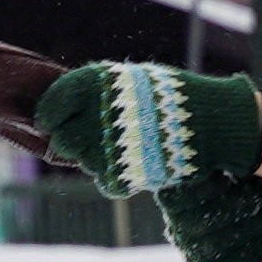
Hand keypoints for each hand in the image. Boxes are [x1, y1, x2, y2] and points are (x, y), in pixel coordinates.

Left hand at [34, 61, 261, 196]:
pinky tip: (129, 163)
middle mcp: (100, 115)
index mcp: (99, 84)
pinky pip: (105, 182)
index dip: (47, 114)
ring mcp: (113, 147)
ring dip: (94, 158)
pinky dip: (114, 177)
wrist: (214, 120)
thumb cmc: (171, 96)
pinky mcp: (129, 174)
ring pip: (84, 162)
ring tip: (118, 147)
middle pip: (62, 138)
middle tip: (86, 138)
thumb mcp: (132, 79)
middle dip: (68, 140)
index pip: (53, 103)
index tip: (49, 120)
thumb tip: (59, 106)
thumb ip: (95, 91)